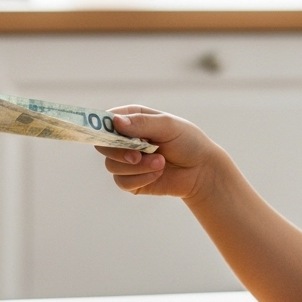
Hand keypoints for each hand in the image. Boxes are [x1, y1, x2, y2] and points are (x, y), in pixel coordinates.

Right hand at [96, 107, 233, 201]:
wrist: (202, 170)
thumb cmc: (188, 141)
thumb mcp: (167, 126)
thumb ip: (142, 123)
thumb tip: (115, 122)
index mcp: (132, 119)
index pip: (105, 120)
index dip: (100, 126)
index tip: (106, 133)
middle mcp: (125, 139)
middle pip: (102, 144)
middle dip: (118, 151)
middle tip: (137, 155)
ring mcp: (127, 161)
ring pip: (112, 165)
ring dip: (137, 167)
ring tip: (160, 162)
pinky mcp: (131, 181)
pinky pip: (122, 182)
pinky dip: (140, 179)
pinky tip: (158, 173)